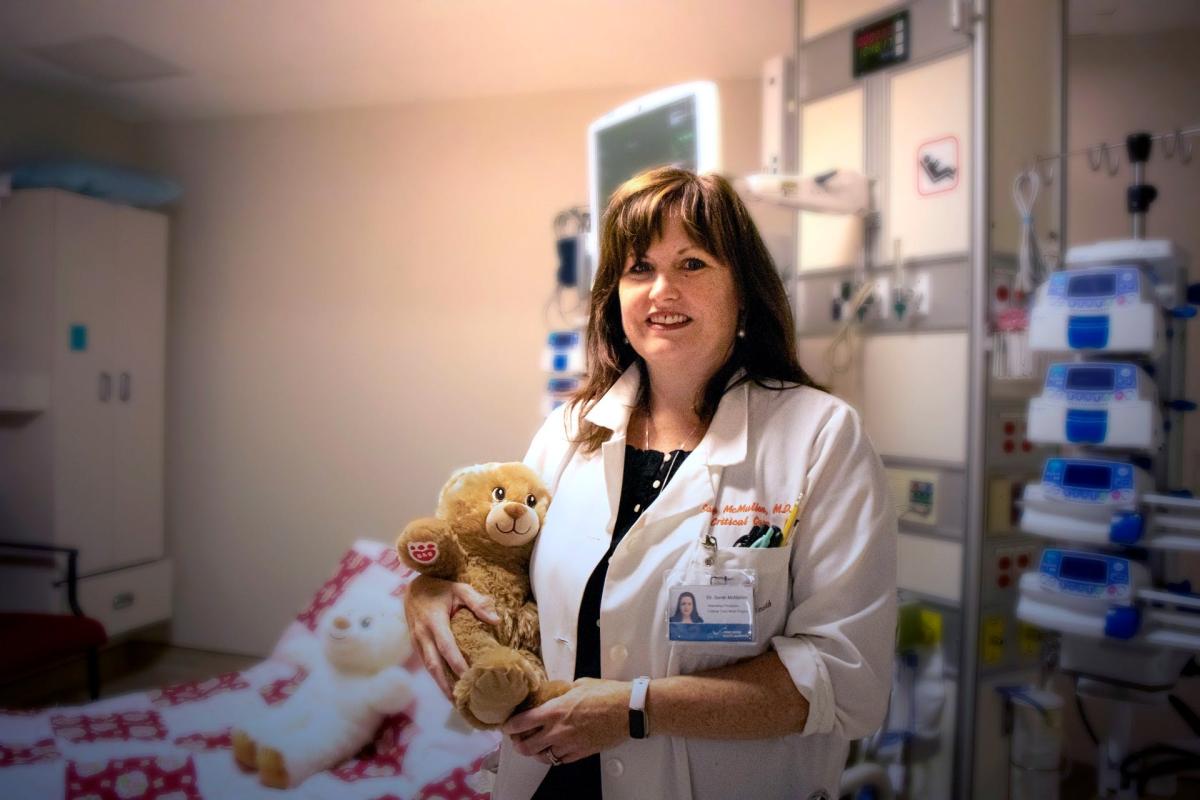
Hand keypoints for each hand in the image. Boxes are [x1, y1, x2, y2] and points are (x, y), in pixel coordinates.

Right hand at [405, 575, 499, 699]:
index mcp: (434, 621)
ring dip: (441, 685)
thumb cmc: (440, 588)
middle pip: (434, 665)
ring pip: (429, 668)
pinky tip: (448, 688)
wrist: (413, 588)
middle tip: (461, 702)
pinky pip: (426, 664)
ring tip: (456, 701)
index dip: (456, 664)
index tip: (469, 678)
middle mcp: (423, 634)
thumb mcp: (460, 588)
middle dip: (446, 685)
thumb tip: (496, 620)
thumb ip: (477, 602)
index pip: (446, 647)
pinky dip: (437, 677)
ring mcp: (417, 641)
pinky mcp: (416, 645)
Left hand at [502, 678, 630, 764]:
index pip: (522, 722)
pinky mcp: (581, 753)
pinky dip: (554, 756)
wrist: (628, 710)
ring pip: (543, 757)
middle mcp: (558, 731)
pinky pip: (561, 760)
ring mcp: (569, 745)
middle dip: (518, 744)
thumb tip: (557, 691)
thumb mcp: (580, 684)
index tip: (507, 725)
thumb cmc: (607, 694)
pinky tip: (554, 751)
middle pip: (527, 746)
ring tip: (534, 747)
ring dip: (536, 753)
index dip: (510, 726)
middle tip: (517, 739)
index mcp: (554, 711)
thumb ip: (564, 691)